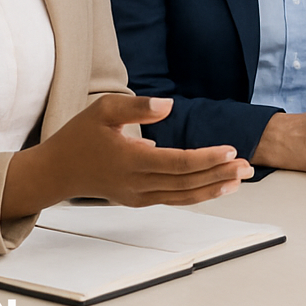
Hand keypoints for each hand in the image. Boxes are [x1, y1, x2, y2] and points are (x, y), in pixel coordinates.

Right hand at [3, 96, 250, 216]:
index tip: (231, 150)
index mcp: (129, 160)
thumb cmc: (81, 135)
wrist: (57, 171)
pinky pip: (173, 198)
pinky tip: (218, 186)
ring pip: (183, 196)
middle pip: (186, 182)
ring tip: (241, 178)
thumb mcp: (104, 109)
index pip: (176, 163)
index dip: (206, 158)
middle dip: (220, 174)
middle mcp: (136, 184)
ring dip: (214, 188)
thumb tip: (169, 106)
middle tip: (249, 166)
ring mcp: (137, 196)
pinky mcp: (138, 200)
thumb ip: (137, 107)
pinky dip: (198, 194)